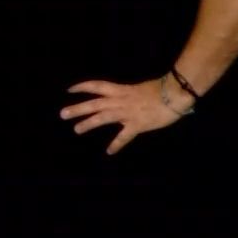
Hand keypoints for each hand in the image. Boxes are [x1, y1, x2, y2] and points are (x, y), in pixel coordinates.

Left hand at [63, 77, 190, 154]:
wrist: (175, 93)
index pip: (97, 86)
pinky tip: (109, 151)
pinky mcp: (138, 125)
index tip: (69, 90)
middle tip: (62, 114)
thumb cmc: (161, 89)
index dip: (82, 87)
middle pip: (95, 103)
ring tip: (76, 129)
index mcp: (121, 90)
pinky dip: (116, 144)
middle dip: (78, 108)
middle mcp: (121, 101)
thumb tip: (120, 97)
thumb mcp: (139, 88)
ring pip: (103, 117)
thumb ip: (127, 94)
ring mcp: (128, 113)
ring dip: (89, 123)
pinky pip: (124, 136)